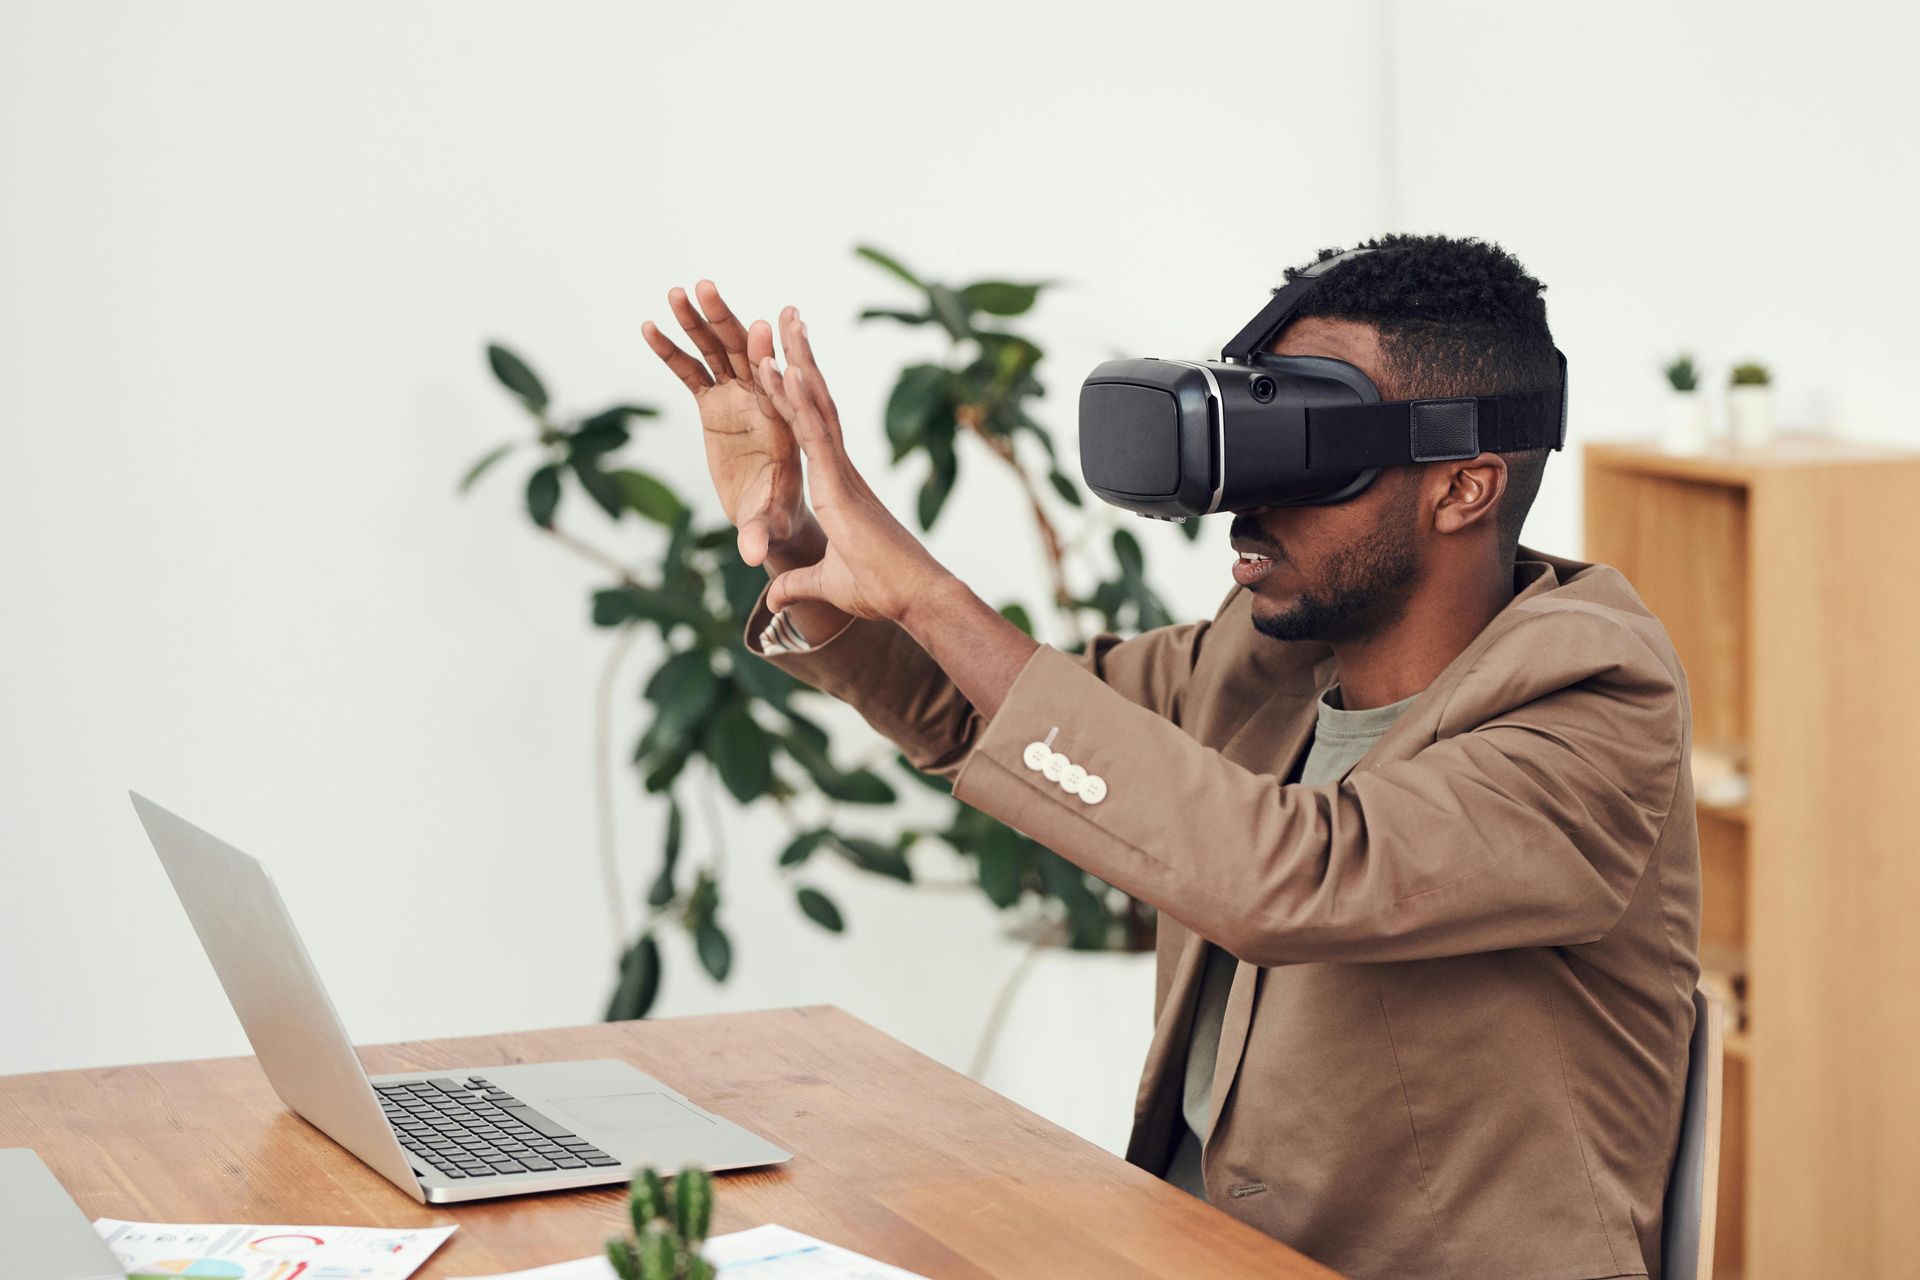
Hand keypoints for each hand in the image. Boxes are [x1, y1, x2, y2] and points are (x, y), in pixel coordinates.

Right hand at [643, 281, 818, 567]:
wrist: (772, 514)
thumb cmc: (780, 517)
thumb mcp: (771, 523)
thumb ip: (761, 532)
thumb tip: (752, 556)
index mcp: (786, 422)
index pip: (780, 386)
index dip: (769, 360)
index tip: (761, 330)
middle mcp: (763, 401)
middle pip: (746, 354)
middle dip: (727, 322)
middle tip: (709, 289)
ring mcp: (738, 398)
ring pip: (718, 352)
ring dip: (698, 321)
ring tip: (677, 291)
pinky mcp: (714, 404)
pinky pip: (691, 371)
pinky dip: (672, 350)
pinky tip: (649, 325)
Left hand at [753, 308, 952, 622]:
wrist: (913, 596)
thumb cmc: (882, 590)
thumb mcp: (826, 585)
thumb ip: (798, 585)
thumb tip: (776, 598)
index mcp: (838, 486)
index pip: (812, 429)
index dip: (798, 394)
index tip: (785, 360)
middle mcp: (840, 470)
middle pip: (816, 403)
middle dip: (800, 359)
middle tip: (787, 319)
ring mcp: (841, 472)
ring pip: (815, 407)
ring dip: (797, 363)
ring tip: (781, 324)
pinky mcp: (840, 483)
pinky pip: (814, 434)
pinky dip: (799, 401)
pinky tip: (785, 369)